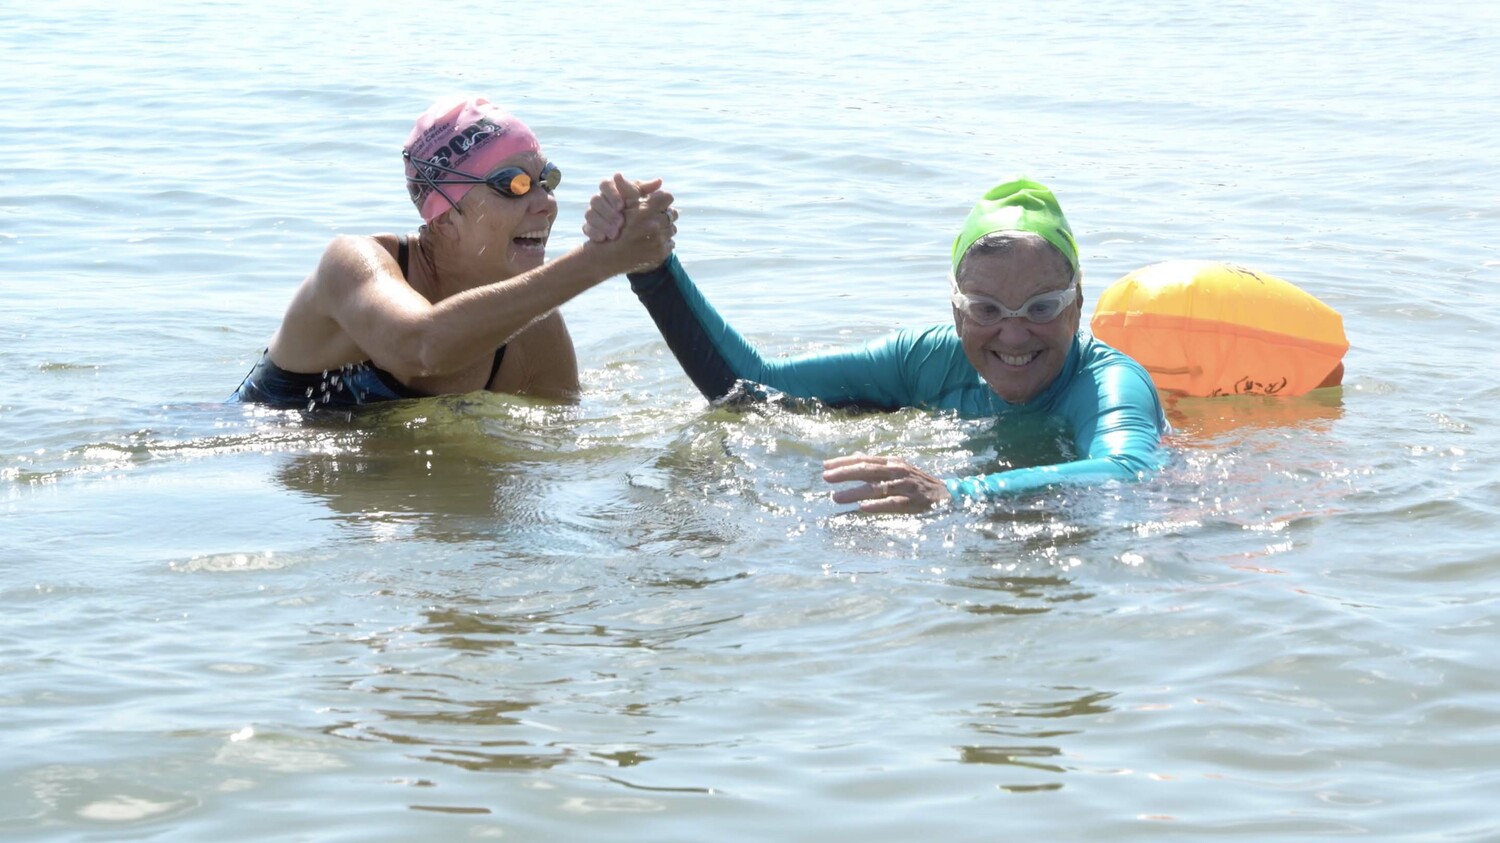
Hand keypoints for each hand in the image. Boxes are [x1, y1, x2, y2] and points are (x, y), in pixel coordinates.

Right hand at [582, 175, 676, 274]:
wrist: (608, 257)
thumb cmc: (613, 225)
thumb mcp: (623, 205)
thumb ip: (639, 190)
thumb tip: (660, 180)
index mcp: (645, 210)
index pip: (667, 197)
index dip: (663, 199)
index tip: (659, 201)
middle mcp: (653, 225)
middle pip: (673, 213)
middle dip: (665, 214)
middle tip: (658, 216)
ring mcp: (658, 241)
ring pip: (672, 229)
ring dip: (666, 228)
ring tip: (655, 229)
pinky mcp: (660, 254)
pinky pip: (671, 243)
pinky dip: (664, 242)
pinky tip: (654, 241)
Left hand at [822, 453, 951, 513]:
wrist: (945, 494)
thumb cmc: (916, 482)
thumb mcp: (897, 468)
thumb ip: (877, 465)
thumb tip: (854, 458)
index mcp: (892, 463)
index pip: (864, 460)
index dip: (844, 462)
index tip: (825, 465)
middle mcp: (896, 471)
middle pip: (867, 470)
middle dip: (844, 473)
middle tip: (825, 478)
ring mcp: (903, 486)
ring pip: (875, 488)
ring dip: (854, 492)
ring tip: (835, 498)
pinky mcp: (910, 501)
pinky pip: (891, 503)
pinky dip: (877, 505)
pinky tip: (862, 507)